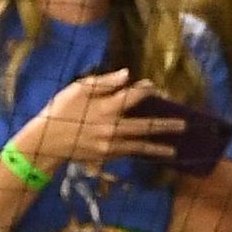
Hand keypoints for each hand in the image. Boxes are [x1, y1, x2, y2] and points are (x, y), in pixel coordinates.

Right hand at [20, 69, 185, 171]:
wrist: (48, 141)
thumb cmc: (62, 110)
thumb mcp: (79, 88)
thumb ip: (105, 82)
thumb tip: (127, 74)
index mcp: (106, 108)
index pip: (134, 97)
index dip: (148, 90)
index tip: (155, 88)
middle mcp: (111, 128)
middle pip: (144, 126)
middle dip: (165, 125)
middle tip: (184, 125)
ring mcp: (109, 146)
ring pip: (139, 146)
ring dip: (158, 147)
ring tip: (174, 149)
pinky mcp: (105, 157)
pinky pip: (128, 155)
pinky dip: (141, 154)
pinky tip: (153, 155)